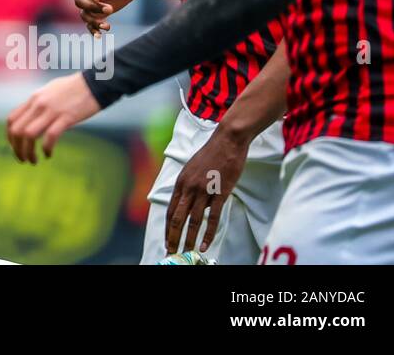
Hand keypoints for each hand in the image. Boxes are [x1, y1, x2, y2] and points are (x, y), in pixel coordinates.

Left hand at [6, 73, 101, 162]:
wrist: (95, 83)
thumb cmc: (74, 89)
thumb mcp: (50, 92)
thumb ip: (39, 104)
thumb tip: (33, 117)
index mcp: (34, 99)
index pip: (12, 120)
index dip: (10, 138)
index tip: (16, 148)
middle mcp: (38, 104)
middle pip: (16, 130)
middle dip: (16, 149)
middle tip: (23, 160)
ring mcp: (51, 110)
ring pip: (29, 135)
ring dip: (28, 152)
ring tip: (33, 161)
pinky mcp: (66, 117)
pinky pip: (50, 136)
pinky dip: (46, 149)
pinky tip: (49, 155)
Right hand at [73, 0, 140, 34]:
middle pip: (79, 0)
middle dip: (92, 7)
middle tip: (110, 10)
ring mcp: (87, 0)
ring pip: (84, 13)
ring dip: (93, 21)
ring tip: (107, 25)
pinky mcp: (94, 11)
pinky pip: (89, 22)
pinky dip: (93, 30)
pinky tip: (99, 36)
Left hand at [164, 126, 250, 254]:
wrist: (227, 141)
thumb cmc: (211, 154)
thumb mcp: (192, 168)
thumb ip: (188, 186)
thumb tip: (188, 203)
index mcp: (180, 182)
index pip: (170, 210)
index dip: (168, 227)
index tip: (167, 240)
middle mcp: (188, 187)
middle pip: (178, 218)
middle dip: (173, 237)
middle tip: (171, 253)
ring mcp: (204, 191)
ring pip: (193, 221)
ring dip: (189, 239)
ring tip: (186, 253)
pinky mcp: (220, 193)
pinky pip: (212, 218)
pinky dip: (207, 233)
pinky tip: (204, 244)